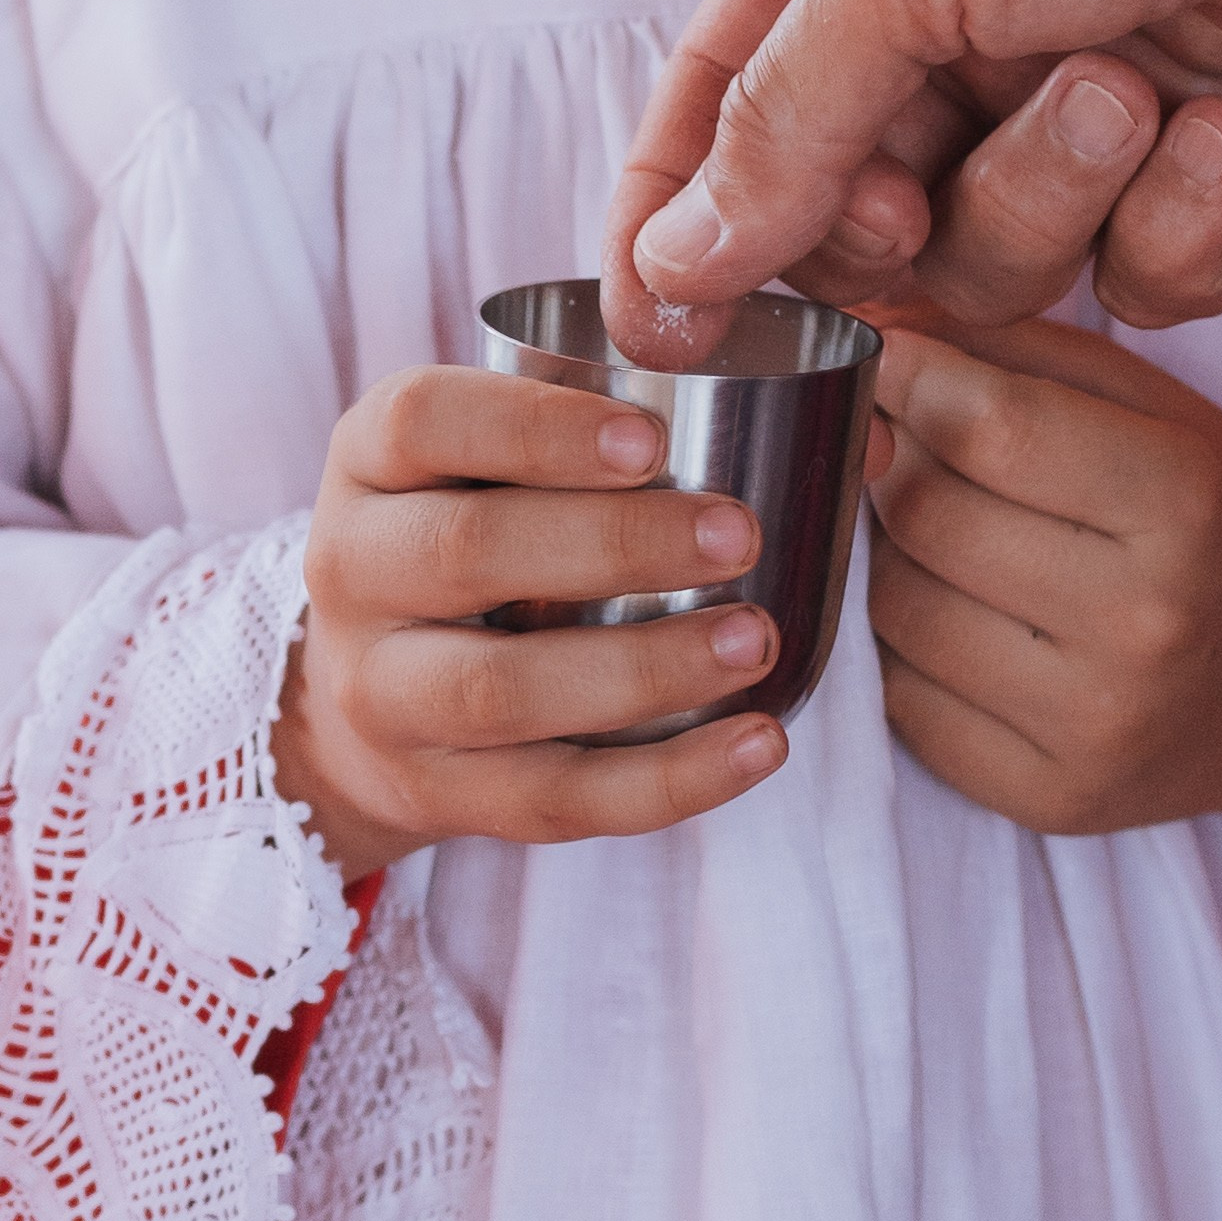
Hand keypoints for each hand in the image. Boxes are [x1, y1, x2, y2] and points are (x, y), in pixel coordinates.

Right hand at [273, 366, 790, 873]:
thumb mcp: (504, 454)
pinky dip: (664, 781)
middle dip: (612, 542)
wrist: (371, 689)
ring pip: (500, 691)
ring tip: (757, 639)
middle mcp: (352, 568)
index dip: (534, 427)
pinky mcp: (434, 795)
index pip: (423, 419)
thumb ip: (638, 423)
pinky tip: (760, 745)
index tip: (653, 438)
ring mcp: (380, 693)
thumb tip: (869, 432)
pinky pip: (549, 801)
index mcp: (373, 459)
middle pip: (464, 551)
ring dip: (642, 667)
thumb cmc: (488, 524)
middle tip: (739, 532)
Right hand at [601, 0, 1221, 354]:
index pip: (730, 102)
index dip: (680, 222)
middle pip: (854, 217)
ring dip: (1052, 199)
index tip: (651, 334)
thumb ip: (779, 122)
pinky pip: (1143, 291)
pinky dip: (1179, 226)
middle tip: (901, 196)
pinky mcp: (1219, 190)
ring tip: (1132, 95)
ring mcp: (1097, 114)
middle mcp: (976, 26)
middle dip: (882, 220)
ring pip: (996, 268)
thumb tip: (671, 265)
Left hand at [868, 309, 1221, 845]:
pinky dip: (903, 647)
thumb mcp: (1149, 404)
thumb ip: (1011, 352)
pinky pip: (903, 699)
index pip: (990, 427)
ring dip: (889, 555)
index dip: (909, 377)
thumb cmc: (1215, 514)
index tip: (881, 354)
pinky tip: (958, 615)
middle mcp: (1144, 623)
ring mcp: (1095, 726)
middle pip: (927, 515)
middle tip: (911, 442)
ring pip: (895, 607)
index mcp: (1182, 502)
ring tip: (943, 532)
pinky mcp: (1050, 798)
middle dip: (894, 461)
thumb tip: (865, 322)